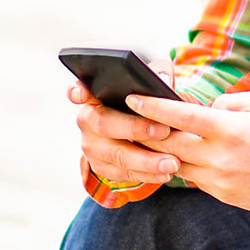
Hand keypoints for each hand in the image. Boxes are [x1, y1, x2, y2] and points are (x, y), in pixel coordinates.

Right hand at [69, 58, 180, 184]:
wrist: (144, 128)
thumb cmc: (146, 99)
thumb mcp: (152, 81)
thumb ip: (159, 74)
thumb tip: (164, 81)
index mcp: (95, 94)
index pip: (79, 89)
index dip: (78, 91)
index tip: (80, 93)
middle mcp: (88, 119)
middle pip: (104, 123)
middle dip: (135, 128)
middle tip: (164, 131)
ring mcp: (92, 145)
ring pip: (115, 155)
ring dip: (145, 161)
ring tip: (172, 163)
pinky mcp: (101, 166)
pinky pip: (122, 174)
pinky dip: (145, 175)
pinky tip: (164, 174)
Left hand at [129, 89, 249, 214]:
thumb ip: (226, 102)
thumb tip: (201, 110)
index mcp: (231, 129)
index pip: (180, 116)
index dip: (152, 106)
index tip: (132, 97)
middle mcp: (222, 157)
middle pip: (170, 144)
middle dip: (150, 131)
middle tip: (132, 118)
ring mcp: (223, 181)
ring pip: (179, 166)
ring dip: (166, 152)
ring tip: (153, 137)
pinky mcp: (227, 197)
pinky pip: (197, 180)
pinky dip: (190, 166)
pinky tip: (185, 155)